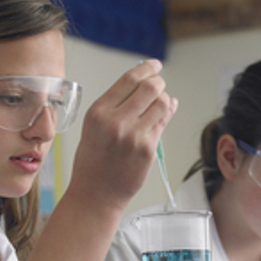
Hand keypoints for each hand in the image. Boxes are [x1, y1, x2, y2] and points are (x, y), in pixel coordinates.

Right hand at [67, 59, 177, 211]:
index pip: (129, 79)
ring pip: (162, 103)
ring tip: (160, 102)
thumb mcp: (94, 127)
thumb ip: (115, 106)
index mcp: (98, 112)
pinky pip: (164, 122)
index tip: (155, 65)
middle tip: (159, 85)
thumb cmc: (93, 162)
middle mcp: (116, 121)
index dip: (147, 68)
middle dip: (159, 82)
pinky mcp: (148, 149)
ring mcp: (134, 136)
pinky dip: (168, 113)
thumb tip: (142, 84)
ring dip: (164, 99)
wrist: (96, 194)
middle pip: (150, 87)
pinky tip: (167, 110)